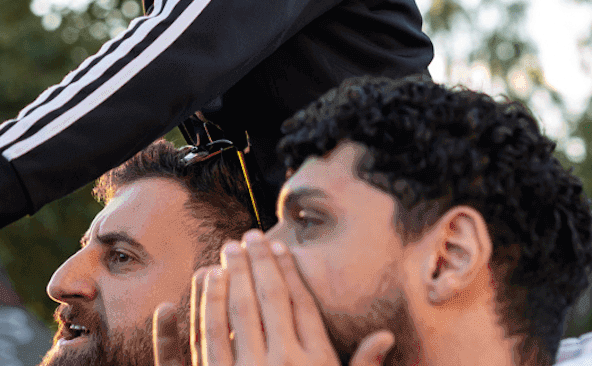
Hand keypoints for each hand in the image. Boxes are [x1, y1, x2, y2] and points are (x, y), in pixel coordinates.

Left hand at [166, 232, 393, 365]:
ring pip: (238, 311)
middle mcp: (285, 363)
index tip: (280, 248)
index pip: (302, 305)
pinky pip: (211, 335)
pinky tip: (206, 283)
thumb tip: (385, 336)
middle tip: (248, 236)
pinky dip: (208, 304)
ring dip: (231, 275)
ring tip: (227, 251)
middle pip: (270, 299)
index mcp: (317, 363)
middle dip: (258, 264)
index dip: (289, 273)